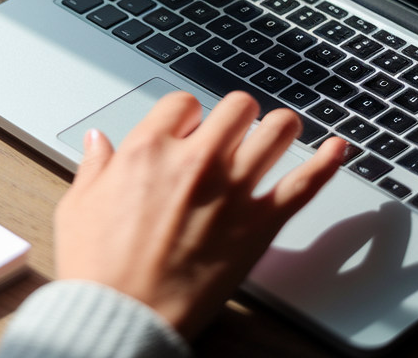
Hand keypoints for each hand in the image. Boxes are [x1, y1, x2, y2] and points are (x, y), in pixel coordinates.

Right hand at [53, 91, 346, 339]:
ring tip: (279, 132)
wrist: (124, 315)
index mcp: (148, 150)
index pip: (183, 103)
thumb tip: (98, 141)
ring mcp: (232, 190)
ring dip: (279, 128)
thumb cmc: (98, 267)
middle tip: (234, 131)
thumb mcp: (78, 205)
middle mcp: (196, 161)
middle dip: (236, 115)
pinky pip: (305, 184)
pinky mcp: (259, 225)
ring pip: (276, 132)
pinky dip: (327, 164)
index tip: (189, 130)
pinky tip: (339, 149)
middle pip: (237, 107)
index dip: (188, 115)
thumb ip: (94, 166)